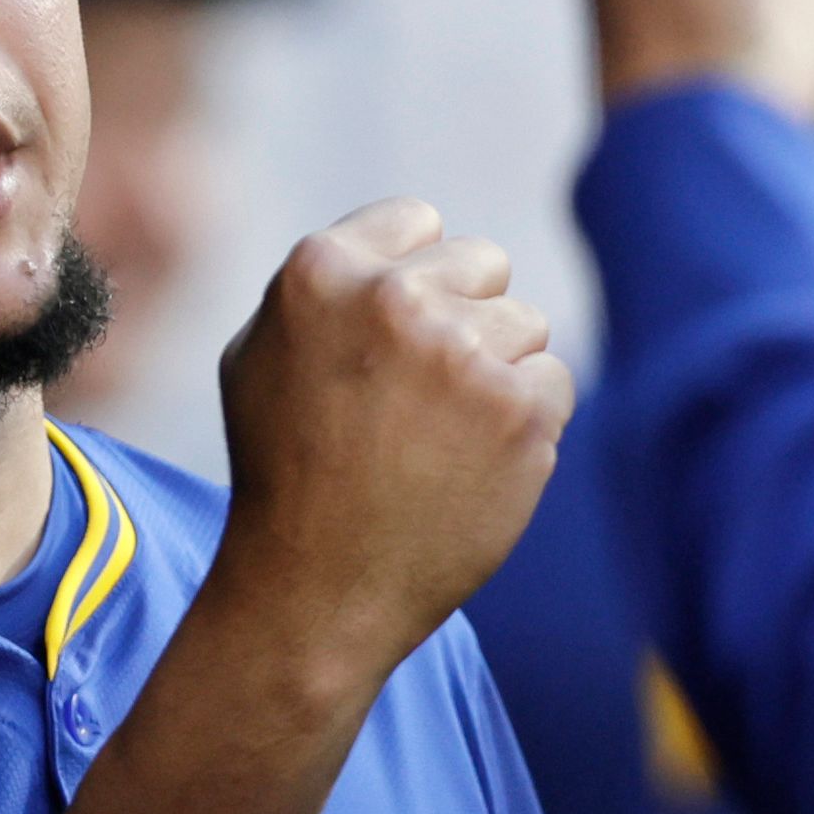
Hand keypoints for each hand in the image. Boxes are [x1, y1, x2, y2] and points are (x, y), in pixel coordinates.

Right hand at [209, 198, 573, 696]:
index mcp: (319, 270)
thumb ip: (328, 291)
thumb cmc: (284, 475)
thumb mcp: (260, 357)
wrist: (317, 592)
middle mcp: (391, 299)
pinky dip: (525, 426)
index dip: (416, 281)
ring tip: (439, 440)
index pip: (419, 221)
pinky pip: (552, 383)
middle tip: (418, 401)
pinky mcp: (517, 409)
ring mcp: (460, 353)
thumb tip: (395, 252)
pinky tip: (470, 468)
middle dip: (464, 321)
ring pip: (526, 324)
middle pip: (484, 264)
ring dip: (498, 374)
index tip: (396, 339)